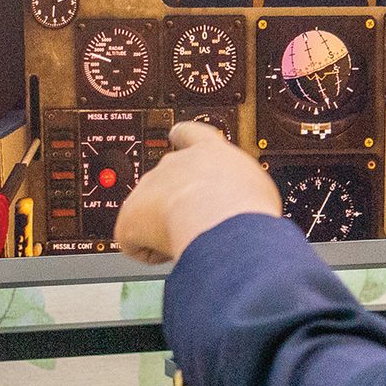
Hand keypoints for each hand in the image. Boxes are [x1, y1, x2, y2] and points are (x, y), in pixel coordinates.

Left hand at [114, 122, 282, 265]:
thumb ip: (240, 186)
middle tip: (195, 222)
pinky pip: (134, 240)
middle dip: (173, 201)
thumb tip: (241, 204)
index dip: (181, 137)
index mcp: (209, 151)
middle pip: (164, 179)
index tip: (176, 136)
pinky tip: (171, 251)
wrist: (222, 224)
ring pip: (148, 212)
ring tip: (190, 238)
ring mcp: (148, 187)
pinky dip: (149, 251)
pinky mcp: (129, 215)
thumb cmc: (246, 208)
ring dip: (163, 228)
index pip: (189, 133)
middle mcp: (174, 164)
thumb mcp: (256, 187)